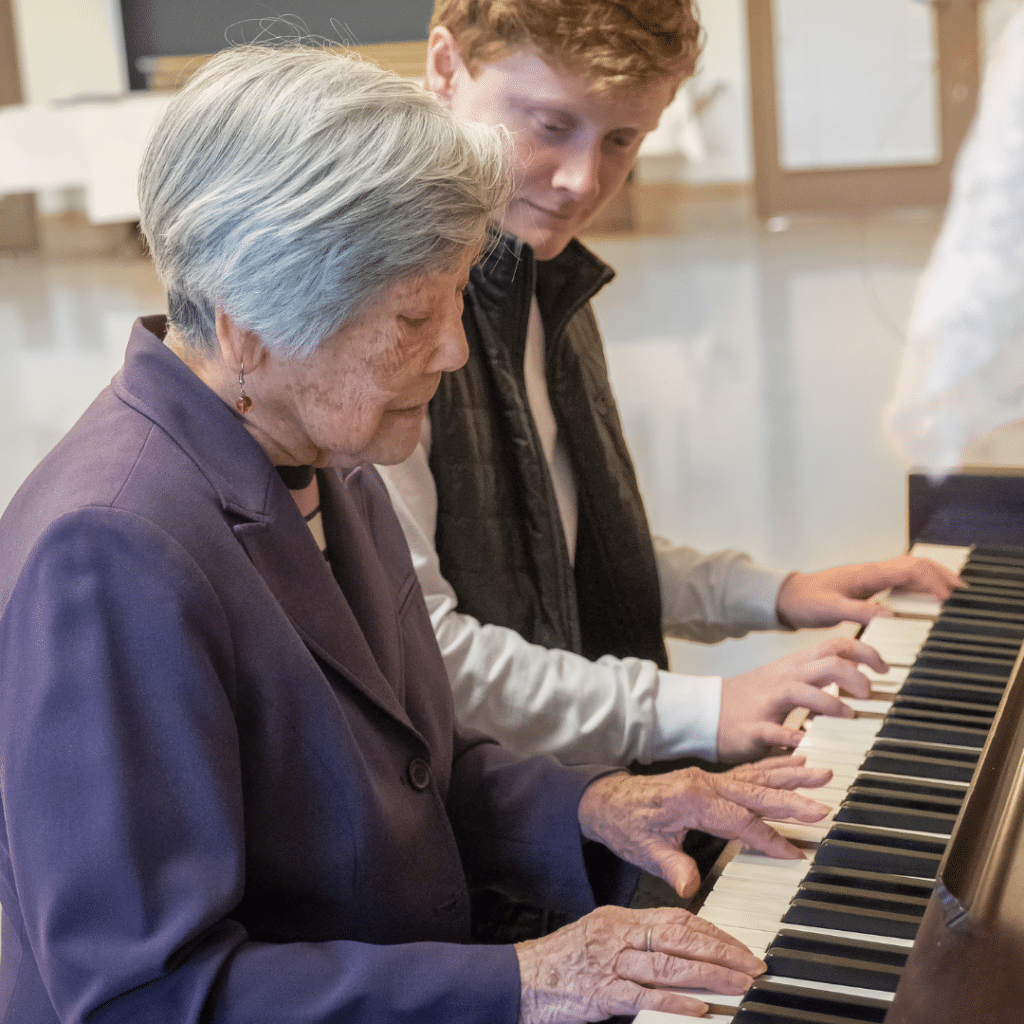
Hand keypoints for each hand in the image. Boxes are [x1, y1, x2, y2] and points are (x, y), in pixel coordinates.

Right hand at [516, 904, 764, 1023]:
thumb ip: (638, 939)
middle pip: (679, 937)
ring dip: (709, 975)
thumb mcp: (602, 936)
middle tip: (753, 963)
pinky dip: (675, 1002)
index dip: (713, 931)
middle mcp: (618, 935)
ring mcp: (610, 964)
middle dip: (721, 951)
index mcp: (621, 918)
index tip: (740, 945)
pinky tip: (700, 1008)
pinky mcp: (601, 994)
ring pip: (668, 965)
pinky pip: (644, 997)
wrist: (523, 978)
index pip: (676, 918)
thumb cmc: (564, 960)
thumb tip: (681, 947)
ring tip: (739, 984)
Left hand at [577, 755, 830, 898]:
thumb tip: (688, 887)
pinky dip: (773, 766)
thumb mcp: (643, 850)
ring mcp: (708, 778)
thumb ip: (671, 866)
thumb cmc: (624, 824)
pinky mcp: (709, 779)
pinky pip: (747, 772)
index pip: (738, 821)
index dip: (766, 839)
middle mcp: (704, 783)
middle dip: (791, 800)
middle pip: (755, 792)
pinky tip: (795, 760)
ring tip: (822, 770)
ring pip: (756, 776)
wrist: (606, 799)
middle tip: (823, 806)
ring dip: (790, 774)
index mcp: (691, 800)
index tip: (794, 853)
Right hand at [718, 635, 884, 761]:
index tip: (884, 668)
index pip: (835, 646)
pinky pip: (775, 730)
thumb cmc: (750, 699)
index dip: (865, 653)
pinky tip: (806, 743)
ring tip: (848, 716)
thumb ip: (815, 676)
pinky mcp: (753, 727)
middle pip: (826, 664)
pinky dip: (793, 736)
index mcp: (794, 667)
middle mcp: (784, 679)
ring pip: (802, 691)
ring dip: (830, 703)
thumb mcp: (784, 679)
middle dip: (855, 676)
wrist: (706, 713)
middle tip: (869, 694)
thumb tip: (854, 675)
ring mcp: (767, 702)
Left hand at [776, 555, 962, 628]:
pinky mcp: (868, 587)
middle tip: (963, 591)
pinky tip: (926, 598)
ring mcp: (871, 578)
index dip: (931, 581)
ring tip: (953, 593)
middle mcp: (872, 572)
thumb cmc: (806, 601)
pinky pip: (899, 582)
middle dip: (940, 575)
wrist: (788, 598)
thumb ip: (858, 611)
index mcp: (866, 574)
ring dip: (932, 579)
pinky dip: (918, 587)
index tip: (947, 598)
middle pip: (915, 566)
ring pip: (909, 572)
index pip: (908, 570)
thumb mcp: (829, 609)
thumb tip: (890, 614)